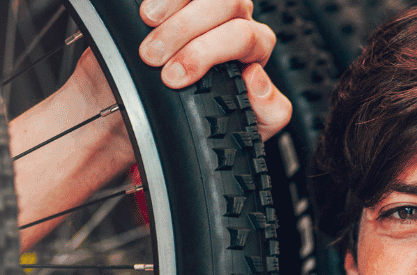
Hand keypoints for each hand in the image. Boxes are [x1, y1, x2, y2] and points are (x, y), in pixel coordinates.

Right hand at [138, 0, 291, 140]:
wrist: (210, 114)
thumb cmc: (233, 113)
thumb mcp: (257, 122)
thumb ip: (270, 110)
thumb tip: (256, 78)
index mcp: (257, 45)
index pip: (243, 36)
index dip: (207, 52)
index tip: (175, 76)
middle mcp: (239, 17)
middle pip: (225, 4)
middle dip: (185, 28)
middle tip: (153, 55)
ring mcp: (214, 4)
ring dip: (172, 3)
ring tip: (147, 22)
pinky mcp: (190, 1)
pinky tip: (146, 10)